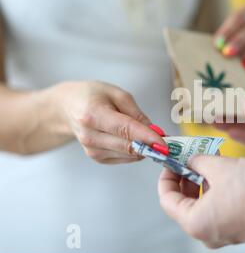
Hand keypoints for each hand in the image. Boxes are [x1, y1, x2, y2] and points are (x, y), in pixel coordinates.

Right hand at [52, 81, 166, 163]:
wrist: (67, 107)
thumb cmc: (93, 96)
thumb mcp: (117, 95)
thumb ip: (137, 114)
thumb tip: (156, 132)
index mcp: (93, 114)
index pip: (125, 129)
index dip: (147, 137)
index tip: (165, 143)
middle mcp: (90, 135)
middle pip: (128, 145)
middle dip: (151, 145)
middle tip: (168, 140)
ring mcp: (92, 150)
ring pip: (129, 154)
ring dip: (145, 148)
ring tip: (150, 136)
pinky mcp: (96, 158)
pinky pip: (125, 158)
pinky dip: (135, 151)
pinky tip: (134, 140)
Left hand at [158, 156, 244, 247]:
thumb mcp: (218, 166)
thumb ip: (198, 161)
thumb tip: (191, 159)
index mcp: (194, 222)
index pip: (167, 199)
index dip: (166, 176)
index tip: (170, 162)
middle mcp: (206, 233)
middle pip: (184, 202)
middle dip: (186, 177)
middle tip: (190, 157)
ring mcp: (223, 233)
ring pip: (203, 204)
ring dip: (203, 181)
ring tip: (210, 160)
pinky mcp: (238, 228)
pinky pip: (219, 208)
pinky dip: (217, 191)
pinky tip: (225, 173)